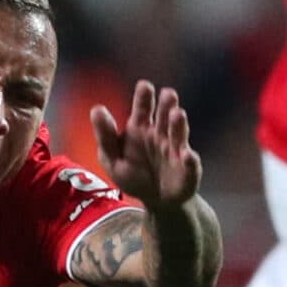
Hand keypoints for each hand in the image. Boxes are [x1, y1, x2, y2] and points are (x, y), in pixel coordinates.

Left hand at [90, 80, 201, 210]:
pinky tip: (187, 156)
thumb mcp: (112, 158)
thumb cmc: (132, 174)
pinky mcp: (188, 169)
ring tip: (178, 115)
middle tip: (168, 94)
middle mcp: (161, 133)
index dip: (144, 97)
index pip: (142, 108)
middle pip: (165, 116)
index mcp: (141, 127)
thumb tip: (96, 109)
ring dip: (179, 125)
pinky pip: (190, 164)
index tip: (145, 85)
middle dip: (167, 105)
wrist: (155, 201)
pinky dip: (190, 160)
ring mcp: (176, 150)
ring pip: (179, 134)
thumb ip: (105, 136)